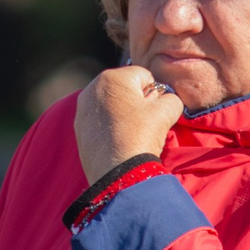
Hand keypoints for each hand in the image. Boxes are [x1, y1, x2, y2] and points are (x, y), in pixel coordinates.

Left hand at [73, 66, 183, 183]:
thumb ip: (171, 98)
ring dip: (123, 114)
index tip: (154, 112)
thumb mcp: (167, 111)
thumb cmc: (142, 135)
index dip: (155, 94)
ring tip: (131, 133)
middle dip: (136, 101)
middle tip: (144, 123)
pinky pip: (101, 121)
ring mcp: (82, 110)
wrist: (119, 173)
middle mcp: (92, 88)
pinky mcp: (79, 129)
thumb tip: (165, 100)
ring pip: (112, 105)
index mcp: (112, 77)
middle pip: (125, 89)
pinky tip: (118, 141)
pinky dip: (111, 127)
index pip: (144, 76)